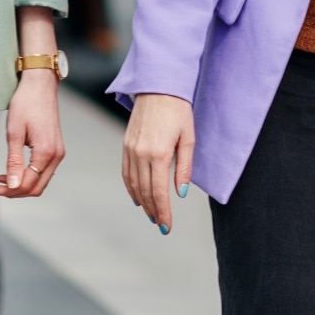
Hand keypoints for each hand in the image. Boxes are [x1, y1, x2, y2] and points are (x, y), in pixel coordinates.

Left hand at [0, 69, 64, 197]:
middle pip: (37, 188)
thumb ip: (14, 162)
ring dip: (22, 185)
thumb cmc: (25, 104)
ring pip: (42, 181)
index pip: (28, 184)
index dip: (9, 191)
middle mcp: (56, 155)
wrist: (40, 85)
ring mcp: (58, 152)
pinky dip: (30, 176)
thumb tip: (13, 186)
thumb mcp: (14, 133)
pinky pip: (44, 171)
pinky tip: (15, 171)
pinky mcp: (56, 148)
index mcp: (46, 152)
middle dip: (15, 192)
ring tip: (2, 180)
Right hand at [122, 93, 195, 232]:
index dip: (163, 212)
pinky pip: (126, 173)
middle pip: (145, 192)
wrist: (158, 88)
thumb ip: (184, 168)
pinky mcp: (125, 145)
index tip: (166, 227)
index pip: (160, 192)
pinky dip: (131, 188)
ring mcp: (130, 150)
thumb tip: (181, 193)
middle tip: (161, 225)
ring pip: (134, 185)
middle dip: (154, 211)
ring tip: (152, 214)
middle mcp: (141, 154)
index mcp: (159, 154)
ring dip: (143, 202)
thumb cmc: (179, 111)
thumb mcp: (188, 139)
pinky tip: (138, 197)